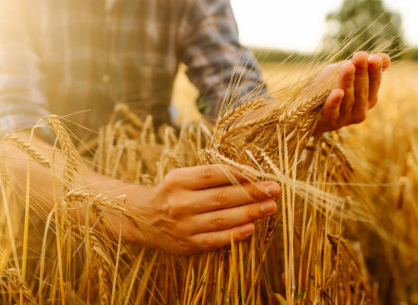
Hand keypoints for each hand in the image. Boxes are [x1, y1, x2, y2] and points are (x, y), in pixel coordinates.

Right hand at [122, 164, 279, 254]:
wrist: (143, 218)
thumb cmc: (172, 192)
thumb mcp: (183, 176)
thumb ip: (211, 175)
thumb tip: (249, 174)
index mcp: (178, 180)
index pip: (212, 174)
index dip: (238, 173)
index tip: (259, 174)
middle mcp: (179, 203)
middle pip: (221, 197)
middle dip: (252, 193)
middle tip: (274, 189)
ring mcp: (183, 225)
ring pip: (221, 219)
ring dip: (250, 213)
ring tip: (270, 207)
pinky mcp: (187, 244)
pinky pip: (215, 240)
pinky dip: (235, 234)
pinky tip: (252, 227)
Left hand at [311, 52, 390, 134]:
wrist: (304, 110)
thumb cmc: (327, 88)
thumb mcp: (344, 73)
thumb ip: (362, 67)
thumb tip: (385, 58)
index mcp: (368, 99)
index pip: (374, 84)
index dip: (374, 71)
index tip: (373, 57)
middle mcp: (360, 110)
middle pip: (362, 91)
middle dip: (362, 73)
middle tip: (361, 56)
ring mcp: (344, 118)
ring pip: (348, 100)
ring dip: (348, 82)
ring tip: (348, 66)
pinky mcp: (328, 122)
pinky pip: (333, 112)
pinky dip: (335, 102)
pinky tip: (337, 92)